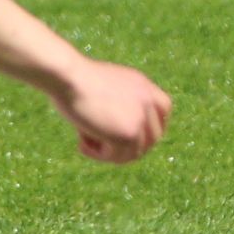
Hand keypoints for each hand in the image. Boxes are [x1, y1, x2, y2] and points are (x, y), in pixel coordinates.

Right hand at [51, 60, 172, 163]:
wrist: (69, 77)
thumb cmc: (73, 79)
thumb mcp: (104, 86)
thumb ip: (118, 103)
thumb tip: (116, 128)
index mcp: (144, 86)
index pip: (163, 110)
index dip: (150, 127)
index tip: (132, 136)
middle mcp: (148, 101)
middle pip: (153, 137)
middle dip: (128, 147)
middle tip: (102, 146)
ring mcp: (142, 118)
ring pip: (134, 152)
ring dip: (109, 152)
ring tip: (86, 142)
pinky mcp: (129, 134)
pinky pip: (117, 157)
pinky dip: (97, 154)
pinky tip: (81, 143)